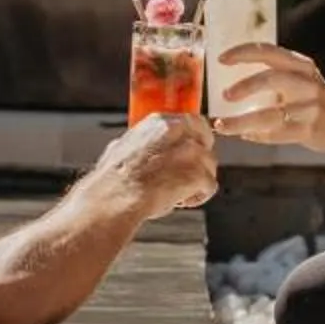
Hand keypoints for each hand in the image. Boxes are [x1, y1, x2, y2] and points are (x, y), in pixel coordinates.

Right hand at [96, 110, 217, 215]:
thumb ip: (142, 141)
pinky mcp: (199, 174)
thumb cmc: (114, 178)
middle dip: (201, 158)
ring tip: (178, 192)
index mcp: (162, 122)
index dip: (195, 139)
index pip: (193, 122)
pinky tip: (181, 201)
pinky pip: (210, 186)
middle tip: (188, 174)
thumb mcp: (124, 146)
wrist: (116, 197)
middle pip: (207, 142)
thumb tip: (141, 144)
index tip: (190, 152)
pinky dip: (198, 197)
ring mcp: (192, 152)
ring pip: (210, 165)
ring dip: (198, 180)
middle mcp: (180, 131)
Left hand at [216, 44, 324, 151]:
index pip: (268, 51)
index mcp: (300, 65)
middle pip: (271, 79)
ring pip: (270, 115)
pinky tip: (245, 135)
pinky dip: (257, 136)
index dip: (242, 53)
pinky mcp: (310, 130)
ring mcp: (310, 108)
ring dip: (241, 121)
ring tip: (222, 125)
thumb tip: (228, 82)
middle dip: (244, 87)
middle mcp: (306, 83)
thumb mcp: (299, 77)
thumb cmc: (312, 97)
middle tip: (224, 96)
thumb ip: (272, 75)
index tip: (221, 59)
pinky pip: (277, 134)